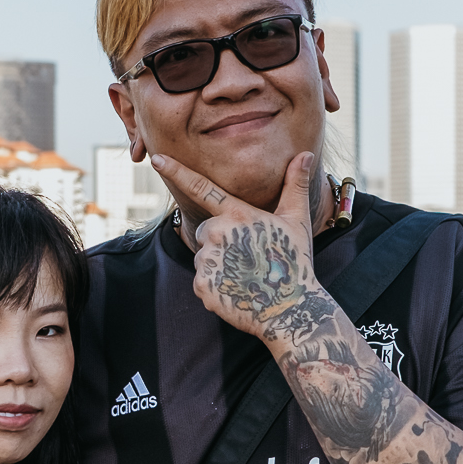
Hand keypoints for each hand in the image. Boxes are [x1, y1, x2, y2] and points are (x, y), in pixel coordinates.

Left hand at [150, 150, 320, 345]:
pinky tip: (237, 290)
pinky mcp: (202, 285)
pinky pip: (202, 281)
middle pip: (206, 231)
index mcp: (237, 214)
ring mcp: (208, 261)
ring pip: (203, 257)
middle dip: (221, 242)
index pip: (202, 188)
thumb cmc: (295, 262)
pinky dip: (216, 287)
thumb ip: (295, 185)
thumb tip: (305, 153)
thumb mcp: (297, 221)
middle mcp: (217, 234)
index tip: (157, 159)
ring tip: (246, 276)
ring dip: (219, 265)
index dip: (177, 171)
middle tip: (249, 257)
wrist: (290, 310)